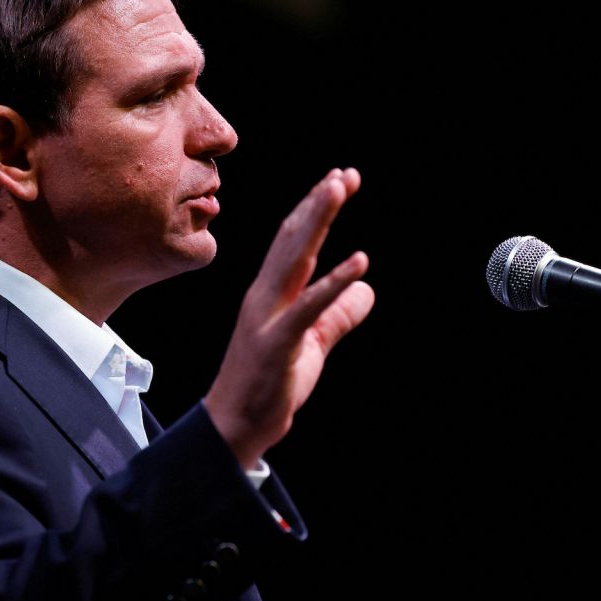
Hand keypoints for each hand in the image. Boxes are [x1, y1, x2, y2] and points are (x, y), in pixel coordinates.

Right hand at [205, 168, 374, 468]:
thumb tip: (367, 288)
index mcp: (270, 294)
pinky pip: (308, 307)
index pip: (293, 242)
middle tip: (344, 173)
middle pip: (293, 239)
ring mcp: (268, 317)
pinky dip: (334, 282)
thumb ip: (338, 315)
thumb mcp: (312, 344)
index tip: (338, 180)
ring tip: (339, 188)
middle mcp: (264, 297)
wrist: (234, 426)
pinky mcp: (278, 342)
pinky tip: (358, 262)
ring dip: (318, 220)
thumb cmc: (267, 386)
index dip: (315, 210)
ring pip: (295, 258)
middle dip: (318, 203)